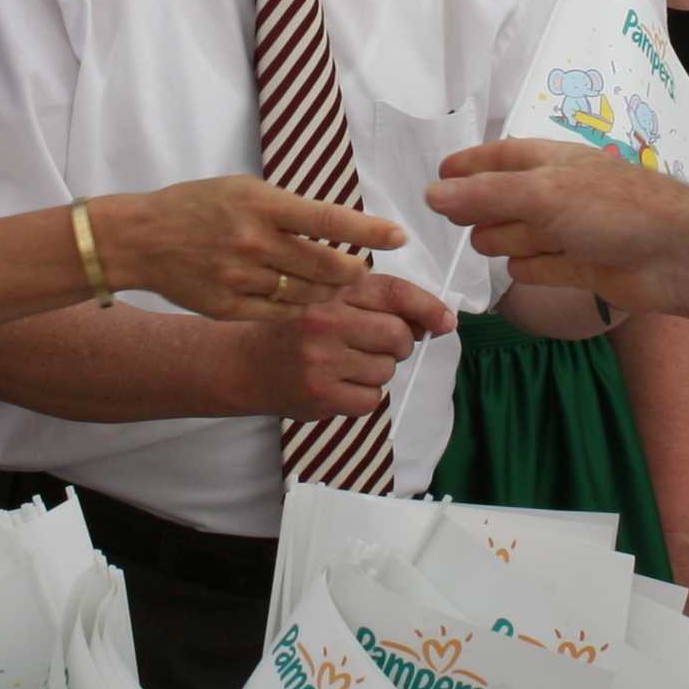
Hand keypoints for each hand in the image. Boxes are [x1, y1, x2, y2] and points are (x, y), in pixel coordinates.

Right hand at [104, 178, 405, 320]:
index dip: (370, 231)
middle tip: (358, 270)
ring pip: (309, 296)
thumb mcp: (244, 189)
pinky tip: (298, 299)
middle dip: (353, 272)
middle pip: (328, 268)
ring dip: (329, 293)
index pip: (330, 220)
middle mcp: (255, 242)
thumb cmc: (197, 206)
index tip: (399, 236)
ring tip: (329, 284)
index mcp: (262, 204)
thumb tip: (338, 226)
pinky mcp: (230, 307)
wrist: (142, 239)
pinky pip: (282, 314)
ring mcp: (241, 278)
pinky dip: (299, 309)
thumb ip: (288, 208)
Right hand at [243, 276, 445, 419]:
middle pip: (397, 335)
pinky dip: (362, 395)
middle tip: (377, 346)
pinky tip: (338, 384)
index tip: (446, 321)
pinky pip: (371, 399)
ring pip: (386, 370)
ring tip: (346, 364)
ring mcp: (321, 359)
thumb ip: (375, 303)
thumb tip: (430, 322)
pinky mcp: (320, 394)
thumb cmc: (294, 329)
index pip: (394, 292)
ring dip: (378, 371)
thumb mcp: (329, 299)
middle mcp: (326, 320)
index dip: (427, 307)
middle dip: (399, 345)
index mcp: (331, 290)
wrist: (243, 363)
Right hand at [429, 140, 688, 310]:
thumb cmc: (611, 210)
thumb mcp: (542, 194)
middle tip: (447, 218)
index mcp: (555, 162)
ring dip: (503, 238)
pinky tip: (515, 270)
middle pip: (510, 198)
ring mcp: (575, 232)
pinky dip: (531, 267)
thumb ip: (486, 195)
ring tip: (477, 243)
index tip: (439, 175)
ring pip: (527, 234)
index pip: (504, 157)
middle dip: (481, 206)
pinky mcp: (586, 268)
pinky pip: (548, 265)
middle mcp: (563, 194)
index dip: (471, 164)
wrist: (677, 255)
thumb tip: (431, 194)